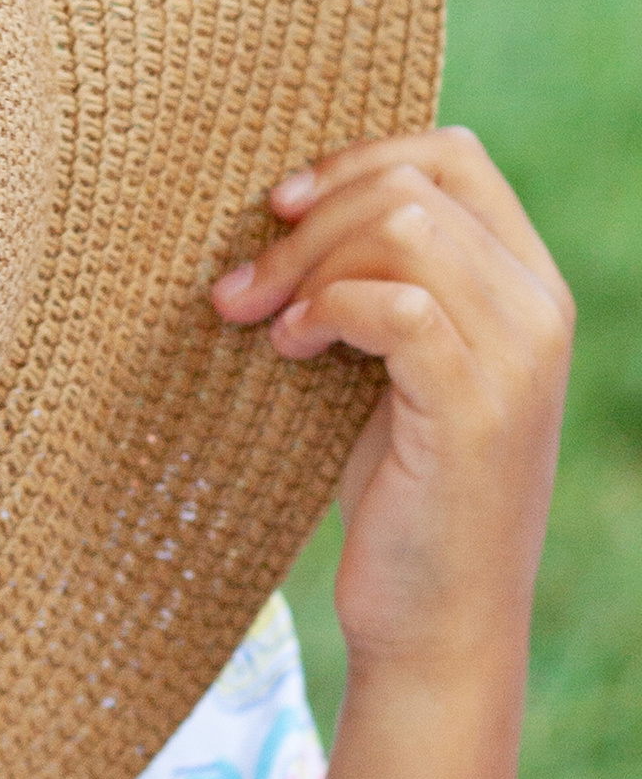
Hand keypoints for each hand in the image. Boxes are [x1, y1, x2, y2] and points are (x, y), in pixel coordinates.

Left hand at [212, 129, 570, 681]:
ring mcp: (517, 355)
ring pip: (404, 230)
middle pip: (414, 186)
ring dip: (306, 264)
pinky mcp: (477, 406)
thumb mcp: (388, 367)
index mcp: (525, 282)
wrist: (435, 622)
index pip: (453, 156)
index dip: (355, 161)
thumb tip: (283, 205)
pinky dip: (327, 310)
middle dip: (307, 223)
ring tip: (263, 323)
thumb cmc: (398, 494)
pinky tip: (292, 350)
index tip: (279, 209)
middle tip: (239, 290)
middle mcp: (540, 306)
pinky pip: (397, 305)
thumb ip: (373, 282)